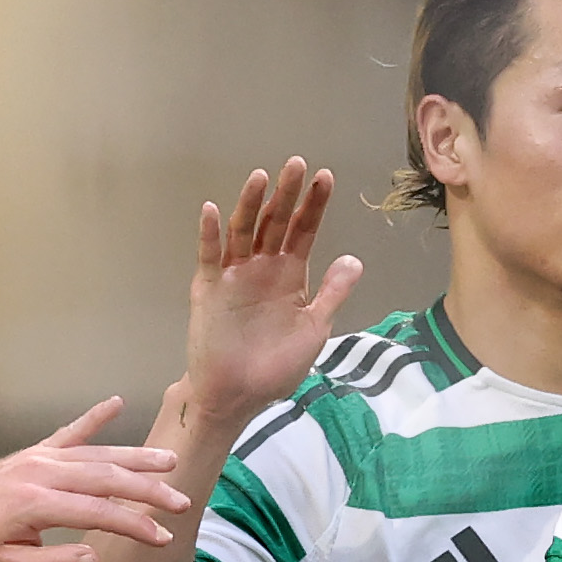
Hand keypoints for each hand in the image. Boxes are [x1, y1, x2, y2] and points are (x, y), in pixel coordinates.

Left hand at [0, 396, 190, 561]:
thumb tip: (95, 560)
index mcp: (36, 504)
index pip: (97, 512)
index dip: (133, 524)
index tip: (161, 537)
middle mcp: (43, 473)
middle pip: (106, 478)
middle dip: (148, 490)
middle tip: (181, 502)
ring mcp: (42, 457)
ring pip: (97, 454)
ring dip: (136, 457)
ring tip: (170, 462)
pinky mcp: (38, 451)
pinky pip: (71, 431)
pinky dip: (94, 417)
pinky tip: (115, 403)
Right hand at [189, 159, 365, 427]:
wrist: (237, 396)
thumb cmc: (275, 366)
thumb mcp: (314, 330)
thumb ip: (332, 295)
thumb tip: (354, 260)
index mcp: (290, 275)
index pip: (303, 231)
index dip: (314, 205)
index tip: (326, 177)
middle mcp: (262, 267)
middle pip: (275, 223)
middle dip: (286, 194)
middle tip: (296, 164)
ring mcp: (233, 275)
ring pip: (243, 232)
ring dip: (250, 204)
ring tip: (260, 176)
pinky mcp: (207, 289)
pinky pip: (209, 257)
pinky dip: (209, 234)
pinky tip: (211, 209)